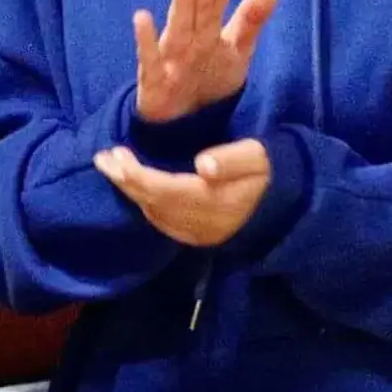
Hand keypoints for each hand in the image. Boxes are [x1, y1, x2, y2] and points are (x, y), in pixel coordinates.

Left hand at [93, 139, 271, 247]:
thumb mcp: (259, 158)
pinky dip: (146, 206)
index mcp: (211, 201)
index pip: (162, 189)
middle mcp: (199, 222)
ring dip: (131, 193)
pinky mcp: (199, 238)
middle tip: (102, 159)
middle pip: (152, 203)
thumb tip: (203, 164)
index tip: (116, 154)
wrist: (289, 209)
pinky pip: (163, 224)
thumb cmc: (271, 174)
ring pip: (154, 215)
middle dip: (125, 181)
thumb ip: (233, 159)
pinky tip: (136, 191)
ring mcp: (198, 234)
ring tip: (113, 169)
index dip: (135, 174)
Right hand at [133, 0, 277, 124]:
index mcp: (209, 28)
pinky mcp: (153, 78)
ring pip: (178, 26)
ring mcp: (170, 55)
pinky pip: (149, 58)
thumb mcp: (237, 50)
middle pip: (199, 7)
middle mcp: (189, 36)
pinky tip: (142, 18)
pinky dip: (146, 40)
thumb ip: (251, 19)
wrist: (181, 124)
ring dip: (180, 3)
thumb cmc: (208, 79)